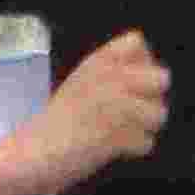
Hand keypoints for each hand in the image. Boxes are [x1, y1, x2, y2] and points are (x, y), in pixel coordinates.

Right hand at [11, 28, 168, 194]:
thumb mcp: (82, 82)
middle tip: (133, 113)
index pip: (137, 42)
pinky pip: (148, 142)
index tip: (131, 84)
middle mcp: (109, 76)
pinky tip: (113, 148)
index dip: (144, 63)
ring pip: (159, 114)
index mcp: (97, 61)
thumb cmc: (59, 122)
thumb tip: (153, 78)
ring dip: (145, 127)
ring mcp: (114, 104)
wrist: (33, 152)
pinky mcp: (117, 134)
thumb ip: (112, 73)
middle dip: (153, 99)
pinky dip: (135, 150)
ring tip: (120, 133)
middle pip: (162, 78)